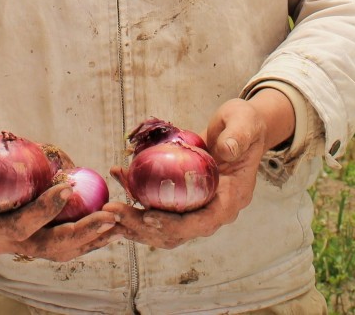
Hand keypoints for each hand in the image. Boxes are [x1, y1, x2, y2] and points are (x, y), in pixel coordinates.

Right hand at [0, 134, 119, 261]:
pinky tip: (112, 224)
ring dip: (92, 238)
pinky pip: (66, 243)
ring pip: (62, 250)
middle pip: (48, 246)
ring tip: (118, 222)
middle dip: (80, 232)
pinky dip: (89, 235)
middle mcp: (5, 243)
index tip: (67, 187)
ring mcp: (22, 244)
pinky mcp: (36, 239)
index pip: (18, 225)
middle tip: (108, 215)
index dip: (43, 210)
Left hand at [106, 92, 293, 249]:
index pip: (202, 223)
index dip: (175, 225)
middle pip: (176, 231)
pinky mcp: (183, 198)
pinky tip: (119, 176)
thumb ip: (238, 137)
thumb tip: (227, 150)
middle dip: (143, 227)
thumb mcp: (246, 124)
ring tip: (108, 208)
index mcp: (230, 200)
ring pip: (162, 226)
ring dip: (133, 220)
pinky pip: (157, 205)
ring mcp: (197, 207)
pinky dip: (136, 197)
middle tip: (114, 213)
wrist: (242, 128)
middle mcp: (213, 210)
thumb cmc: (245, 124)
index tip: (149, 217)